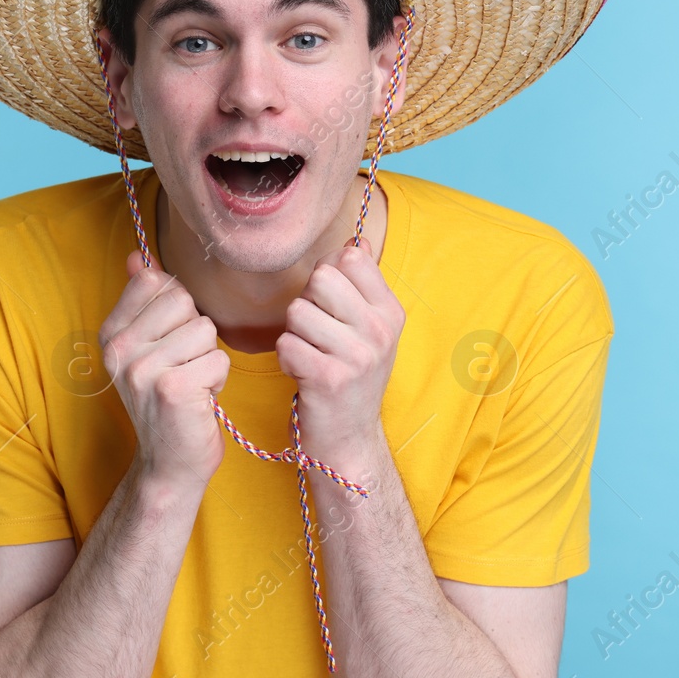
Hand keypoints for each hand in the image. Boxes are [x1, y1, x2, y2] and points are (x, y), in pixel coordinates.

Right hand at [100, 250, 230, 493]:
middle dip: (195, 333)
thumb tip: (137, 257)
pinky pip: (217, 360)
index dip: (175, 308)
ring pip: (205, 330)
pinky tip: (198, 401)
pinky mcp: (172, 389)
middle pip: (184, 301)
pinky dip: (217, 382)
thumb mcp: (145, 348)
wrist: (168, 464)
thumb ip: (142, 300)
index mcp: (110, 333)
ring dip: (208, 359)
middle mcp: (120, 349)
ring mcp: (143, 369)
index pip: (155, 281)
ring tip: (190, 384)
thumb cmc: (164, 400)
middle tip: (181, 367)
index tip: (167, 341)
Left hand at [276, 238, 404, 472]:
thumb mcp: (369, 327)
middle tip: (317, 333)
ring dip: (295, 334)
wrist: (350, 438)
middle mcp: (380, 331)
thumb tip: (356, 239)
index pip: (350, 257)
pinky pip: (287, 344)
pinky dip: (287, 358)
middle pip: (321, 278)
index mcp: (391, 312)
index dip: (328, 274)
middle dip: (307, 302)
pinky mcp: (329, 378)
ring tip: (312, 355)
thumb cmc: (352, 375)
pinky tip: (303, 374)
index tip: (330, 305)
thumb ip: (361, 282)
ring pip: (298, 311)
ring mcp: (357, 356)